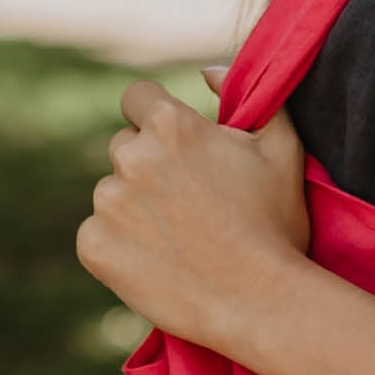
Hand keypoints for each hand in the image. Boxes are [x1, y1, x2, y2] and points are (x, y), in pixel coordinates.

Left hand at [76, 75, 310, 354]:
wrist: (261, 302)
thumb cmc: (276, 226)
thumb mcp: (281, 149)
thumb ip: (249, 96)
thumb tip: (207, 72)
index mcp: (171, 126)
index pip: (136, 97)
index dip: (154, 116)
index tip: (173, 144)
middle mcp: (130, 157)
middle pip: (125, 147)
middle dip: (149, 167)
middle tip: (187, 204)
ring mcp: (107, 203)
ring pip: (111, 193)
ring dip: (134, 207)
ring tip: (179, 239)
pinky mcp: (93, 246)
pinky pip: (96, 234)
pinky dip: (119, 246)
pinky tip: (159, 261)